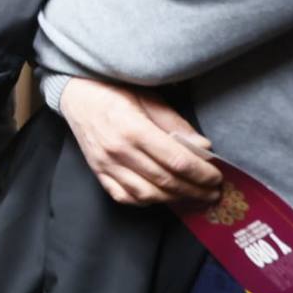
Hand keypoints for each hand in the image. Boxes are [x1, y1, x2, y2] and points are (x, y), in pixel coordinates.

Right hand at [59, 76, 221, 205]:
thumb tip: (203, 147)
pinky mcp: (98, 172)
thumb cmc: (114, 91)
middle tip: (213, 192)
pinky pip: (124, 197)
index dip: (202, 173)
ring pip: (147, 194)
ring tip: (192, 196)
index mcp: (133, 129)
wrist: (77, 95)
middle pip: (166, 181)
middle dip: (195, 190)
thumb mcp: (148, 98)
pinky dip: (146, 201)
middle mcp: (118, 151)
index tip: (216, 177)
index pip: (177, 161)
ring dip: (174, 199)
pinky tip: (161, 196)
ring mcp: (106, 164)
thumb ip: (175, 124)